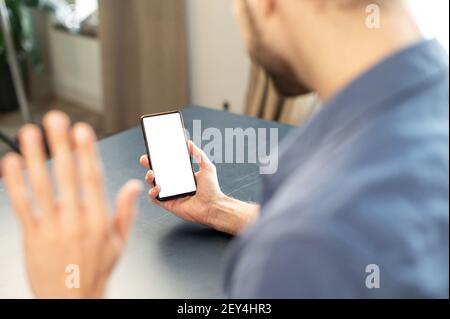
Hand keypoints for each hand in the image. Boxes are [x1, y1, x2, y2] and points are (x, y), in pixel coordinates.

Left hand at [1, 111, 142, 298]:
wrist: (72, 300)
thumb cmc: (95, 270)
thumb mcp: (119, 242)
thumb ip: (125, 211)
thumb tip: (134, 187)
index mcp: (98, 220)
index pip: (93, 179)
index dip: (87, 153)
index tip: (82, 131)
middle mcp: (75, 221)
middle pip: (67, 176)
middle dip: (61, 145)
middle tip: (56, 121)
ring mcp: (51, 229)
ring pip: (41, 187)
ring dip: (35, 158)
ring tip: (30, 134)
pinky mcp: (31, 237)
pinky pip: (22, 207)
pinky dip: (15, 184)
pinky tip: (11, 164)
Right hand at [140, 141, 258, 234]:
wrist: (213, 206)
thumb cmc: (212, 189)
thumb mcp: (207, 167)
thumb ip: (198, 154)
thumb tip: (189, 142)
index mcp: (181, 175)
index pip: (166, 164)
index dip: (158, 157)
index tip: (153, 149)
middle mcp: (173, 184)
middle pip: (156, 173)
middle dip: (148, 165)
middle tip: (145, 159)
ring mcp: (170, 194)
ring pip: (152, 185)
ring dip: (148, 178)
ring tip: (152, 173)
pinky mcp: (168, 204)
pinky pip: (154, 198)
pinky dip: (153, 192)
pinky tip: (158, 187)